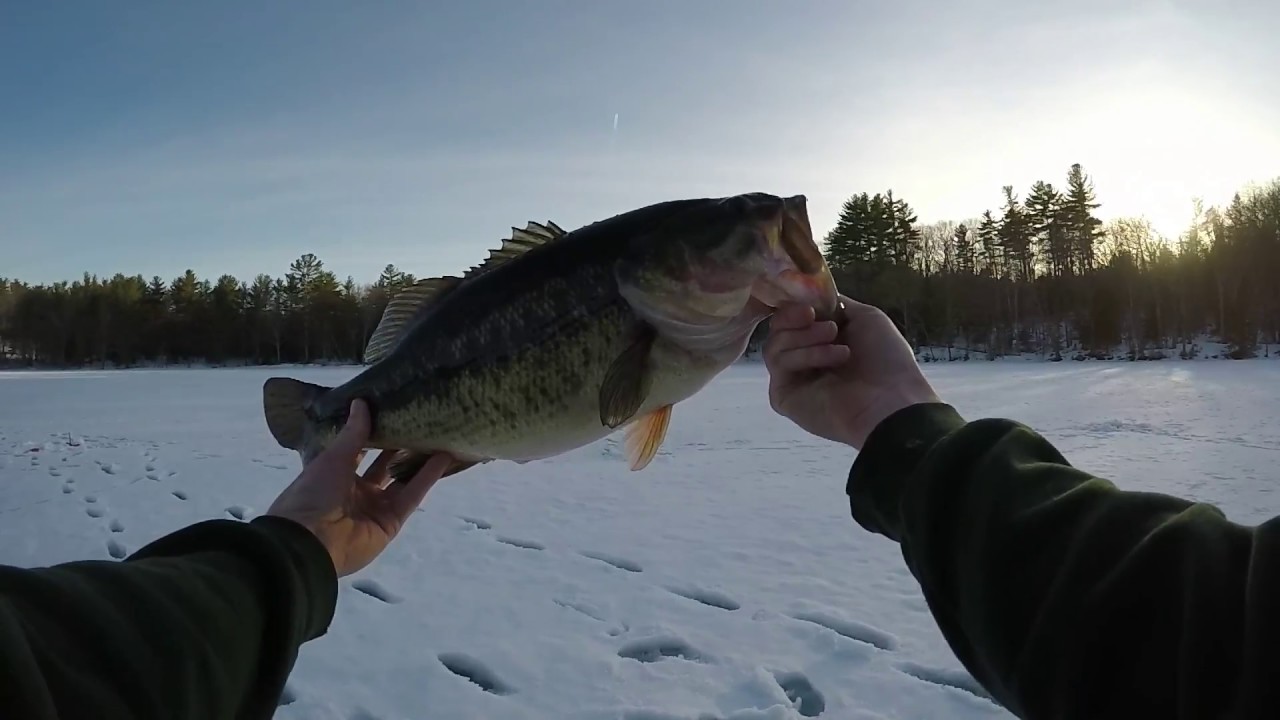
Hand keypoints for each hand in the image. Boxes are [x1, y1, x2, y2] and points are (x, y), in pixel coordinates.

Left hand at [266, 399, 452, 576]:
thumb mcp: (332, 458)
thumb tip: (362, 401)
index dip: (376, 433)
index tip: (393, 411)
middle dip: (401, 446)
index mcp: (335, 474)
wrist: (310, 541)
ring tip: (439, 435)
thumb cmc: (313, 493)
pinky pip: (412, 495)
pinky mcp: (392, 522)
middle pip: (385, 465)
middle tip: (421, 421)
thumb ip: (353, 433)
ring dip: (419, 460)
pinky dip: (427, 477)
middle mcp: (357, 491)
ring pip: (402, 479)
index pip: (360, 451)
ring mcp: (375, 507)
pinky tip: (444, 457)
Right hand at [763, 295, 939, 449]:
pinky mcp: (782, 397)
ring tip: (835, 342)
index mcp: (822, 341)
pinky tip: (829, 361)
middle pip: (777, 328)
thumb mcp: (866, 317)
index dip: (794, 306)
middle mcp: (804, 359)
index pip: (792, 318)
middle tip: (820, 321)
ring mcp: (792, 379)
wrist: (890, 400)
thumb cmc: (885, 359)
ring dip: (805, 337)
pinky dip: (802, 356)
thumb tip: (811, 295)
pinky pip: (778, 365)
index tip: (809, 302)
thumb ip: (835, 304)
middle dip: (794, 318)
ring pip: (774, 345)